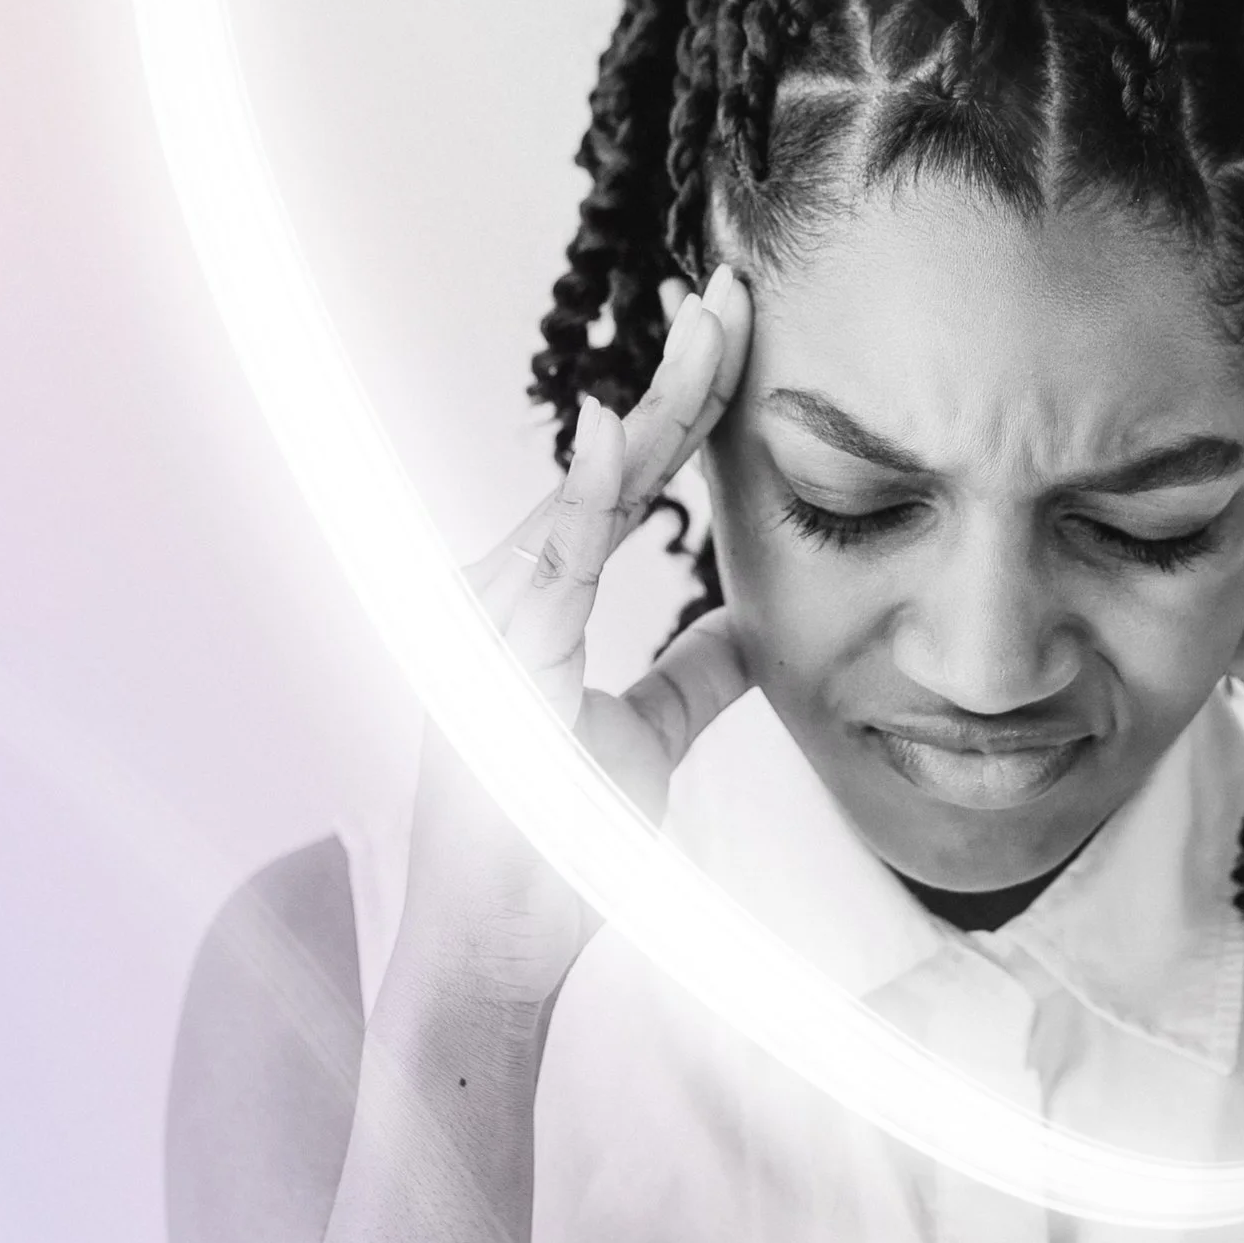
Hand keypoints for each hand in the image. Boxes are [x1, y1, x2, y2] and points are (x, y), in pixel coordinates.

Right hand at [389, 265, 756, 1011]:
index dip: (681, 408)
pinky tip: (612, 441)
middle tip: (736, 292)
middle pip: (603, 468)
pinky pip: (543, 578)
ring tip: (709, 334)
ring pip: (580, 501)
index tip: (736, 333)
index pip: (622, 484)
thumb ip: (690, 675)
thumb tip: (752, 627)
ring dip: (648, 416)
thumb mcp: (646, 741)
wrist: (494, 951)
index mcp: (538, 604)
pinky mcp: (494, 676)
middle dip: (677, 379)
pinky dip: (577, 505)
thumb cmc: (551, 847)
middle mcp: (505, 599)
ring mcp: (491, 632)